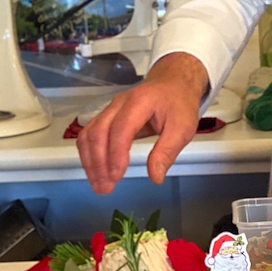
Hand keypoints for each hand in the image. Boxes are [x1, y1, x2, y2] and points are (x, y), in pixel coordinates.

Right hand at [76, 52, 208, 193]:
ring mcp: (110, 108)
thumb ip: (167, 151)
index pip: (121, 128)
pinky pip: (90, 134)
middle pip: (99, 131)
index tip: (117, 176)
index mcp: (140, 102)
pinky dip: (89, 154)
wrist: (173, 82)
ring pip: (89, 134)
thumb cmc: (179, 103)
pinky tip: (95, 171)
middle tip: (105, 188)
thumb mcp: (183, 127)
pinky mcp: (106, 116)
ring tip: (99, 185)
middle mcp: (119, 103)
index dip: (116, 153)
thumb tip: (155, 177)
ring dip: (90, 161)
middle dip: (99, 162)